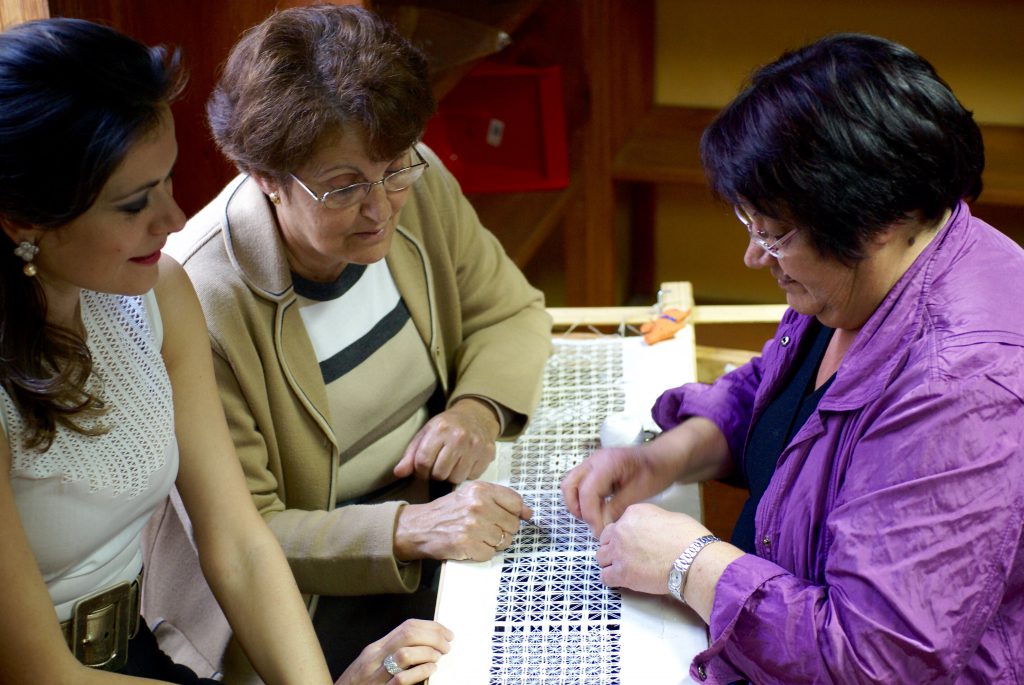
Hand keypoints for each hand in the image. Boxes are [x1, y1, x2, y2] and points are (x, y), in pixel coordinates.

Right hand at [335, 618, 453, 684]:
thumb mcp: (373, 664)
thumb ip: (393, 652)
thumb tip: (422, 645)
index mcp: (375, 649)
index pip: (406, 626)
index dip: (431, 626)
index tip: (446, 632)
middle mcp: (374, 659)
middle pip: (408, 635)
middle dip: (433, 636)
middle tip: (447, 645)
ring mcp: (376, 676)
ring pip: (405, 653)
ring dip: (428, 653)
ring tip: (438, 657)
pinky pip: (402, 679)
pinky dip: (420, 671)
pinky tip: (430, 670)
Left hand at [394, 398, 499, 483]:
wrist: (476, 415)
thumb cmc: (446, 426)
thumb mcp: (425, 434)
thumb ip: (410, 455)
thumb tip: (398, 473)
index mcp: (439, 429)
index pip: (423, 462)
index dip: (420, 471)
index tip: (423, 469)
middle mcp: (459, 437)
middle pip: (440, 473)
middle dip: (436, 473)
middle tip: (438, 466)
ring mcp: (475, 446)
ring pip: (456, 478)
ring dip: (451, 475)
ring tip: (451, 464)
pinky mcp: (488, 454)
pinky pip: (471, 477)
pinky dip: (466, 474)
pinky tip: (465, 463)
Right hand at [394, 481, 532, 561]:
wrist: (418, 527)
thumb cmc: (448, 511)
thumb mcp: (471, 495)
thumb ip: (499, 500)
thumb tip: (528, 513)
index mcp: (481, 489)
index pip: (516, 502)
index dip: (518, 513)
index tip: (514, 517)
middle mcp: (478, 505)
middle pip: (512, 525)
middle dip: (503, 530)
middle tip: (486, 528)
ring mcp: (473, 526)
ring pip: (504, 541)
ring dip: (493, 543)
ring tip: (477, 537)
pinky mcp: (467, 544)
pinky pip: (490, 554)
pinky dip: (482, 553)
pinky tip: (470, 545)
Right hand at [560, 444, 677, 535]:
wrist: (662, 458)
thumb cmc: (655, 472)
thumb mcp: (639, 493)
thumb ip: (616, 508)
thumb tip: (599, 525)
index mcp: (606, 463)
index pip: (587, 492)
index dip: (590, 515)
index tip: (599, 531)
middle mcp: (594, 461)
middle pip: (569, 485)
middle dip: (577, 508)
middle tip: (594, 524)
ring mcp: (592, 464)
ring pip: (571, 485)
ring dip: (578, 504)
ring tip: (595, 518)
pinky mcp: (593, 470)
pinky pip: (579, 485)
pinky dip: (583, 500)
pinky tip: (599, 510)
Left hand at [596, 503, 709, 594]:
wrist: (692, 559)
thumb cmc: (688, 539)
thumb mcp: (668, 517)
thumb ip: (650, 522)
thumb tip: (649, 530)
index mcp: (633, 513)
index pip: (618, 524)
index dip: (625, 535)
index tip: (632, 543)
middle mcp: (621, 530)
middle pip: (605, 539)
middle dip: (613, 547)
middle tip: (625, 555)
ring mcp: (619, 552)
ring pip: (601, 557)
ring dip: (610, 562)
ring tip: (623, 568)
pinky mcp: (621, 573)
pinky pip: (605, 577)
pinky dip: (611, 579)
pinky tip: (620, 580)